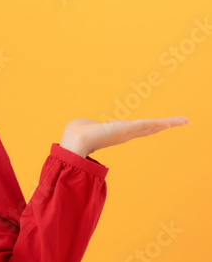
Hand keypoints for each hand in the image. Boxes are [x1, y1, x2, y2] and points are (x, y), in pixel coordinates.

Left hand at [59, 115, 188, 156]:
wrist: (75, 141)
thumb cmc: (78, 133)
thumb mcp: (88, 126)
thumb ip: (90, 126)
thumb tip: (84, 126)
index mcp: (119, 132)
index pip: (140, 128)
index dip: (153, 126)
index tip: (165, 123)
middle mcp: (126, 133)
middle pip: (150, 128)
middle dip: (167, 124)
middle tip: (184, 121)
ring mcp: (127, 133)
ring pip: (151, 126)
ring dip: (168, 123)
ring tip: (183, 121)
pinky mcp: (126, 130)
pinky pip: (145, 125)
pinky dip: (157, 124)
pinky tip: (167, 123)